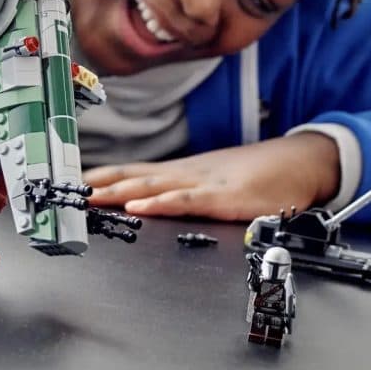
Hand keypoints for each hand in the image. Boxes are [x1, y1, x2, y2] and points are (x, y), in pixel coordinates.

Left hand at [82, 133, 340, 219]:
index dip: (105, 175)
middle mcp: (187, 173)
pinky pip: (187, 201)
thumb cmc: (260, 174)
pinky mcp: (224, 198)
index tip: (74, 181)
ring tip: (92, 196)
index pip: (135, 170)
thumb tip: (158, 199)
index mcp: (184, 172)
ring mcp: (204, 183)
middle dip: (101, 185)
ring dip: (120, 191)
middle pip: (136, 176)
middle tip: (69, 192)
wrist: (300, 162)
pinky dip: (161, 203)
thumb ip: (188, 191)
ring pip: (153, 186)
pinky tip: (140, 207)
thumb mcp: (216, 181)